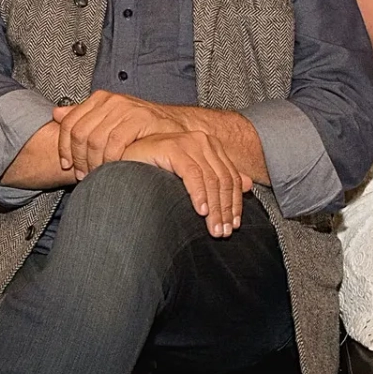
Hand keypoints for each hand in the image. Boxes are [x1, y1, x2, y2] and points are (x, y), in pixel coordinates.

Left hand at [52, 91, 186, 175]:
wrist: (176, 127)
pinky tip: (112, 169)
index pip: (69, 122)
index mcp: (99, 99)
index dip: (64, 146)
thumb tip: (56, 113)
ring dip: (93, 162)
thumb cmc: (142, 128)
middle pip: (80, 133)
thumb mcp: (110, 121)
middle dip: (78, 158)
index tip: (66, 164)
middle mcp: (110, 100)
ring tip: (96, 175)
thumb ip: (84, 117)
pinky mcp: (139, 118)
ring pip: (95, 140)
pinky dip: (110, 160)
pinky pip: (115, 143)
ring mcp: (125, 108)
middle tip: (83, 175)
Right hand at [120, 129, 250, 236]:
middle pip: (223, 179)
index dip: (234, 203)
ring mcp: (187, 141)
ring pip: (210, 179)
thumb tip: (247, 184)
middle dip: (225, 209)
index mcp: (209, 146)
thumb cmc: (154, 173)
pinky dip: (199, 194)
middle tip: (223, 233)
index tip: (234, 225)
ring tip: (213, 229)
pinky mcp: (173, 146)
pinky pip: (193, 174)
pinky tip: (200, 211)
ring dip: (214, 208)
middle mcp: (202, 140)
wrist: (124, 163)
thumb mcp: (190, 178)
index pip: (230, 177)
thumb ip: (217, 179)